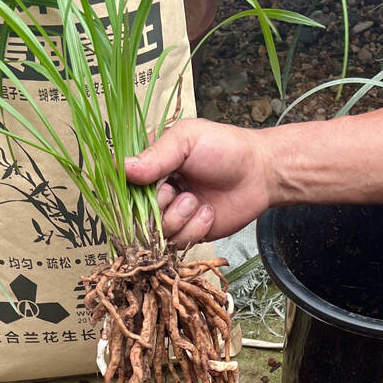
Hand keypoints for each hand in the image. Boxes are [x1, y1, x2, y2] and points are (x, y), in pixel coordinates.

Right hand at [124, 119, 272, 244]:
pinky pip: (178, 243)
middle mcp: (157, 192)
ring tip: (196, 201)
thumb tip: (122, 168)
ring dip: (178, 218)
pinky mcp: (189, 233)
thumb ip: (155, 155)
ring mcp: (172, 215)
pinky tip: (208, 212)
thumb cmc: (224, 148)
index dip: (130, 193)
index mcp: (151, 166)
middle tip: (177, 192)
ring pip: (156, 233)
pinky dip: (194, 228)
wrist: (259, 173)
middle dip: (157, 206)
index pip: (124, 186)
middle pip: (136, 215)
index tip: (145, 188)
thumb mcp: (186, 139)